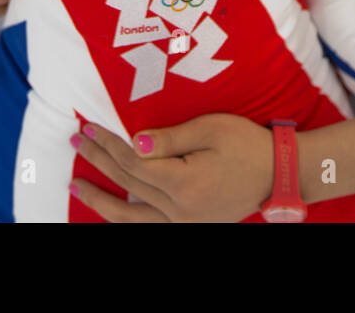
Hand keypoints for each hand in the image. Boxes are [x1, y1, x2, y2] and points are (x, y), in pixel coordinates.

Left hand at [69, 114, 273, 221]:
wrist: (279, 173)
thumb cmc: (246, 143)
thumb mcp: (210, 129)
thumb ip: (169, 139)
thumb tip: (133, 144)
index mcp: (184, 184)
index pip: (133, 163)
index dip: (108, 144)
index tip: (89, 127)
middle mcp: (181, 211)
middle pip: (128, 185)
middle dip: (98, 162)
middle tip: (76, 142)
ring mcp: (186, 224)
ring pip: (130, 217)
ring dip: (100, 200)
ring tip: (77, 184)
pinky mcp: (191, 227)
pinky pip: (148, 226)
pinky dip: (124, 218)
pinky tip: (109, 209)